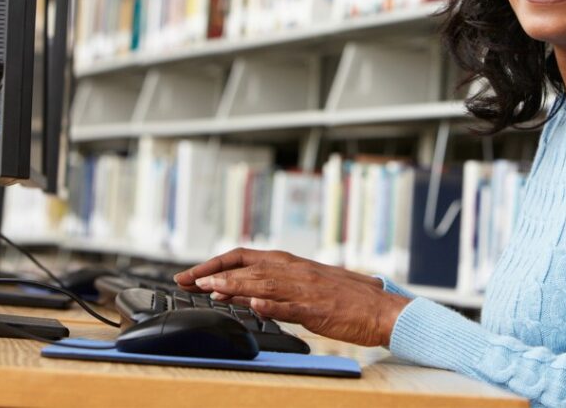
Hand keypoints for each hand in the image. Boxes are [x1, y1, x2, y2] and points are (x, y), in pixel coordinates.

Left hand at [174, 248, 410, 347]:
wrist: (380, 309)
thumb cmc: (346, 299)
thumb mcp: (308, 286)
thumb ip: (279, 288)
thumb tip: (247, 295)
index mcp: (292, 264)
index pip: (246, 256)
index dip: (216, 263)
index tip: (192, 275)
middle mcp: (295, 271)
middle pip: (248, 268)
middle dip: (213, 274)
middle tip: (185, 282)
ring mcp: (305, 290)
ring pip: (264, 283)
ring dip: (234, 285)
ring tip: (209, 289)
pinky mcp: (317, 309)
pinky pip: (291, 307)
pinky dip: (271, 306)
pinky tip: (254, 306)